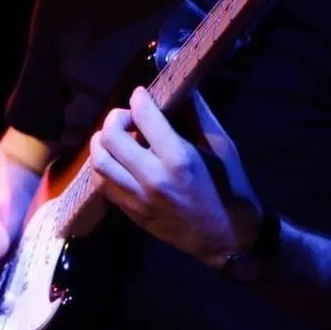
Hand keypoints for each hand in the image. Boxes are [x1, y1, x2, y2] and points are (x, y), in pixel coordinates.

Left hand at [88, 85, 261, 267]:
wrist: (228, 241)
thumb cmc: (231, 191)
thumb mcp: (224, 149)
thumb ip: (201, 115)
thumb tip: (184, 88)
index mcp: (179, 159)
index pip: (144, 117)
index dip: (138, 98)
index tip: (141, 93)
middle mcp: (153, 178)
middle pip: (111, 137)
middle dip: (116, 117)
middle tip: (129, 117)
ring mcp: (139, 199)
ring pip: (99, 162)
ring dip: (103, 142)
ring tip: (118, 138)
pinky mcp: (132, 213)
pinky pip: (103, 184)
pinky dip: (104, 166)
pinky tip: (119, 160)